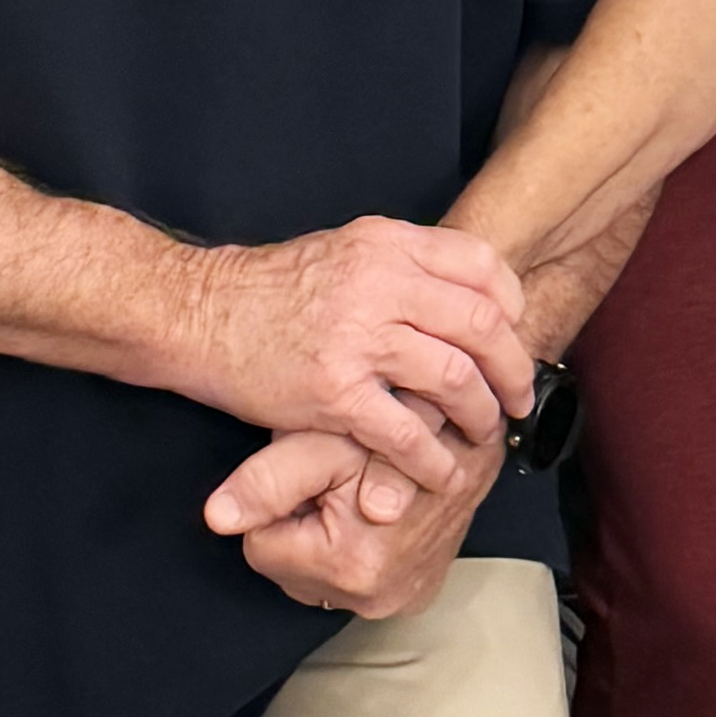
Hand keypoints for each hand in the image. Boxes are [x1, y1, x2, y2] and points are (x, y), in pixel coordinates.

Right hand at [173, 214, 535, 459]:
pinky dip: (433, 459)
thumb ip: (400, 264)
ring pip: (455, 378)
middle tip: (518, 397)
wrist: (197, 314)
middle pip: (482, 323)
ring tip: (481, 433)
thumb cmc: (267, 289)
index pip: (481, 265)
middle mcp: (379, 282)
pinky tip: (439, 472)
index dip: (510, 307)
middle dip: (512, 368)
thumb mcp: (342, 249)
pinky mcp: (334, 392)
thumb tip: (463, 292)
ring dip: (481, 415)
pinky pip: (406, 433)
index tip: (513, 336)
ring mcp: (357, 337)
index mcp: (385, 243)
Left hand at [208, 393, 503, 615]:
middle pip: (290, 567)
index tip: (311, 476)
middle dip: (303, 521)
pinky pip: (357, 579)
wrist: (474, 425)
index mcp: (351, 565)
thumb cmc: (397, 421)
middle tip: (339, 481)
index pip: (259, 548)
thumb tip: (217, 518)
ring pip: (319, 574)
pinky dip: (360, 546)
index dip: (277, 502)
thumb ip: (265, 480)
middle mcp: (379, 598)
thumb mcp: (323, 440)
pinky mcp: (416, 597)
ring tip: (361, 491)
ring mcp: (401, 601)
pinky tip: (379, 510)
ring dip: (330, 534)